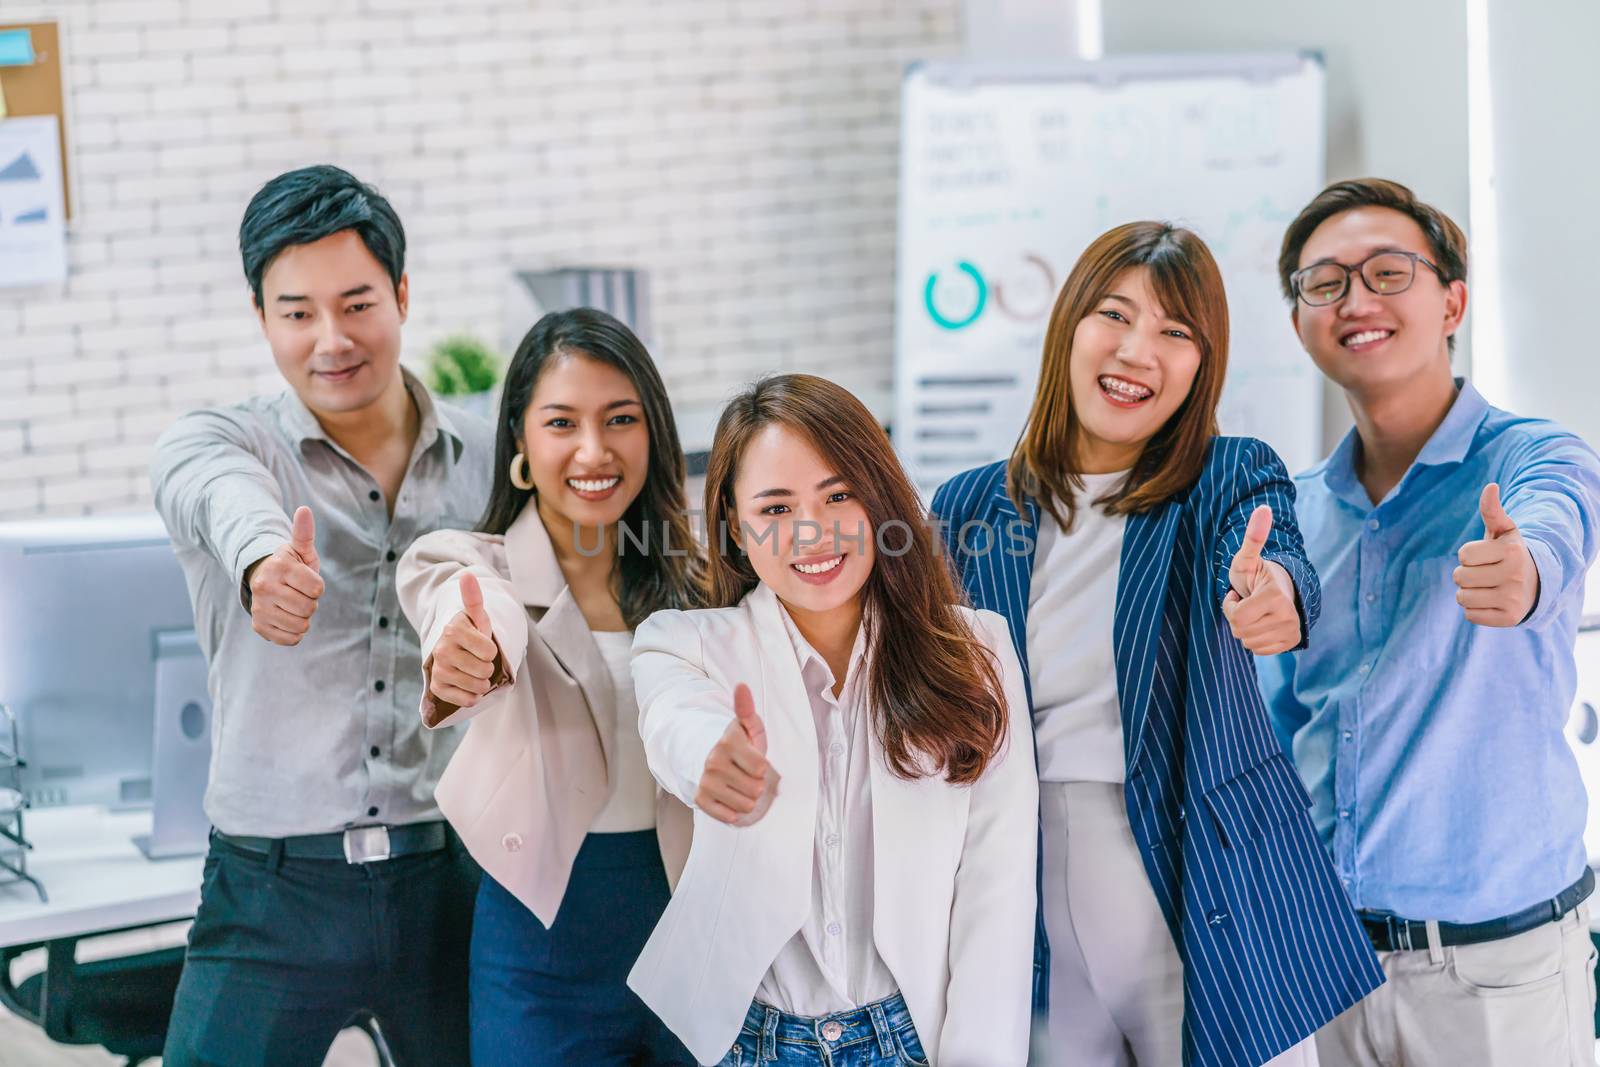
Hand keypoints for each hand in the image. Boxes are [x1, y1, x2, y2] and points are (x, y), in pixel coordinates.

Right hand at [246, 506, 323, 645]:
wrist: (264, 580)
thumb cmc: (291, 565)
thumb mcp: (300, 549)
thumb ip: (304, 533)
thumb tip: (304, 509)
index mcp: (278, 567)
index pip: (317, 589)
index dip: (317, 586)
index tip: (306, 580)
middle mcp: (264, 587)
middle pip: (309, 609)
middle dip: (311, 602)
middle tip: (299, 593)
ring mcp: (259, 608)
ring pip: (301, 626)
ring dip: (304, 617)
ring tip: (293, 604)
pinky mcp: (259, 626)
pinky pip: (291, 639)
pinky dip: (295, 632)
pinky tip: (287, 617)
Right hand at [429, 573, 502, 707]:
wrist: (455, 652)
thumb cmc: (472, 633)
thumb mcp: (477, 617)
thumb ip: (474, 598)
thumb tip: (468, 574)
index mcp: (452, 630)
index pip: (490, 652)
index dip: (492, 650)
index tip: (482, 644)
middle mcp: (441, 650)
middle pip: (485, 671)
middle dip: (488, 667)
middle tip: (478, 659)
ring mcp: (438, 671)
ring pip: (479, 687)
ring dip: (482, 682)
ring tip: (473, 670)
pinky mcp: (438, 689)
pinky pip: (469, 700)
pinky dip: (473, 695)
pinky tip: (466, 683)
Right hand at [696, 683, 779, 826]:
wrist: (709, 758)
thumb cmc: (739, 744)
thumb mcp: (748, 726)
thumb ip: (747, 709)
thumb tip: (741, 686)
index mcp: (727, 742)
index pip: (761, 769)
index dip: (763, 767)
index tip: (754, 760)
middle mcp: (713, 761)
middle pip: (756, 789)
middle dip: (757, 784)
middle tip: (748, 774)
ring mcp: (705, 781)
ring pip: (745, 805)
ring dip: (748, 799)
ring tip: (741, 786)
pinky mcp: (700, 799)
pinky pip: (728, 816)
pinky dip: (733, 811)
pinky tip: (730, 798)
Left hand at [1222, 504, 1300, 655]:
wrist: (1281, 589)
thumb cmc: (1257, 574)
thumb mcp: (1247, 558)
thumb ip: (1253, 537)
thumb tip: (1264, 508)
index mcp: (1276, 598)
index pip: (1237, 617)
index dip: (1230, 605)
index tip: (1240, 593)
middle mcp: (1289, 617)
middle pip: (1241, 631)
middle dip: (1237, 617)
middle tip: (1248, 602)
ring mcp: (1292, 632)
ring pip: (1248, 643)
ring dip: (1245, 628)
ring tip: (1255, 611)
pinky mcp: (1291, 642)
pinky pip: (1258, 651)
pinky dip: (1255, 639)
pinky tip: (1262, 623)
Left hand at [1453, 483, 1539, 626]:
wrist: (1537, 583)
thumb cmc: (1510, 553)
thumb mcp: (1504, 531)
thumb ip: (1492, 511)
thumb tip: (1491, 486)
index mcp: (1513, 551)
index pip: (1463, 555)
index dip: (1469, 555)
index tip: (1486, 556)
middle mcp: (1515, 576)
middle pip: (1459, 577)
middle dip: (1466, 574)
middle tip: (1486, 572)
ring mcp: (1514, 599)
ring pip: (1462, 597)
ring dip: (1468, 592)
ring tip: (1488, 587)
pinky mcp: (1509, 619)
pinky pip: (1470, 615)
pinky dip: (1474, 609)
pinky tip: (1491, 601)